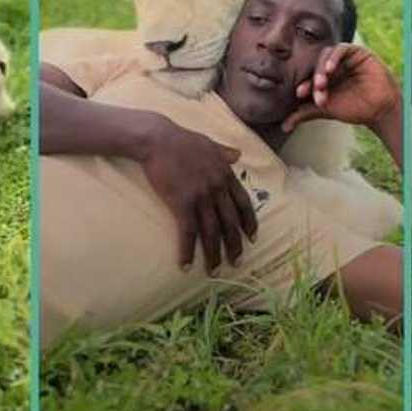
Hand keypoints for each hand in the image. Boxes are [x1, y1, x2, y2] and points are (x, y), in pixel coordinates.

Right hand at [140, 117, 257, 274]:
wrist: (158, 139)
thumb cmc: (181, 139)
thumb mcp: (209, 143)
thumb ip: (224, 153)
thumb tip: (238, 154)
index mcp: (225, 175)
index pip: (243, 203)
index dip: (249, 222)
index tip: (253, 238)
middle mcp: (217, 188)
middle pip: (230, 222)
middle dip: (235, 245)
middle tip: (237, 262)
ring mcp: (201, 197)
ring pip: (212, 232)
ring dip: (214, 254)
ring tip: (215, 271)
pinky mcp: (182, 203)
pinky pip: (188, 232)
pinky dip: (188, 251)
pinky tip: (186, 265)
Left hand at [282, 44, 400, 132]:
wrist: (379, 109)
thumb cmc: (354, 109)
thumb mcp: (325, 110)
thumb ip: (304, 114)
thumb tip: (283, 126)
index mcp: (322, 78)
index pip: (308, 77)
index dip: (303, 84)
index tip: (299, 94)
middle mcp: (331, 67)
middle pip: (315, 66)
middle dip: (313, 79)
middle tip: (314, 91)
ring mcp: (343, 58)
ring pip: (325, 57)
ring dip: (321, 69)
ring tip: (322, 83)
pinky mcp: (356, 52)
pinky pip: (341, 49)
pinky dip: (333, 57)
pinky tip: (331, 69)